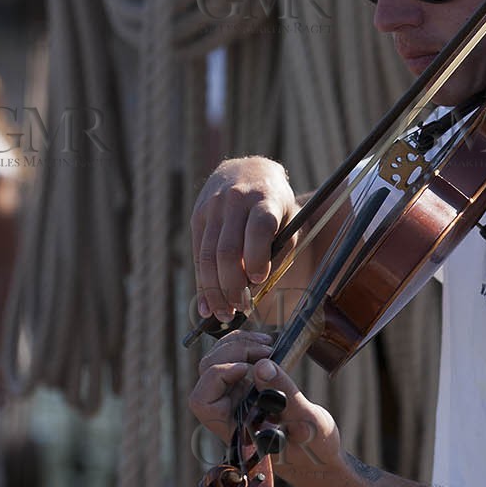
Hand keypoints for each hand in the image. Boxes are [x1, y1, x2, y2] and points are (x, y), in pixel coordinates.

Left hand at [189, 330, 343, 486]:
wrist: (320, 455)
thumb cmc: (312, 450)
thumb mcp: (307, 422)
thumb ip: (285, 395)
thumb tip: (262, 365)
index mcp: (234, 429)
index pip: (203, 401)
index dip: (218, 377)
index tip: (248, 369)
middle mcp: (230, 412)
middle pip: (208, 373)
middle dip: (233, 352)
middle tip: (266, 350)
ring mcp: (237, 398)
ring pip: (217, 361)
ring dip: (239, 344)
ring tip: (267, 344)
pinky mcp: (249, 386)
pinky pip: (234, 359)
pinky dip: (246, 345)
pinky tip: (267, 344)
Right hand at [190, 157, 297, 323]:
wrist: (247, 172)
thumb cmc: (275, 205)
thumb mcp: (288, 219)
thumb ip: (279, 250)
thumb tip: (257, 289)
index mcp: (264, 198)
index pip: (259, 228)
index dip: (258, 257)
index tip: (259, 280)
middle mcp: (235, 200)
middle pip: (228, 249)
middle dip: (233, 285)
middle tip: (241, 309)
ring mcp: (212, 208)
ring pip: (208, 256)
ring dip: (215, 291)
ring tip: (224, 314)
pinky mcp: (197, 217)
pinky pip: (198, 255)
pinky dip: (201, 284)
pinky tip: (207, 305)